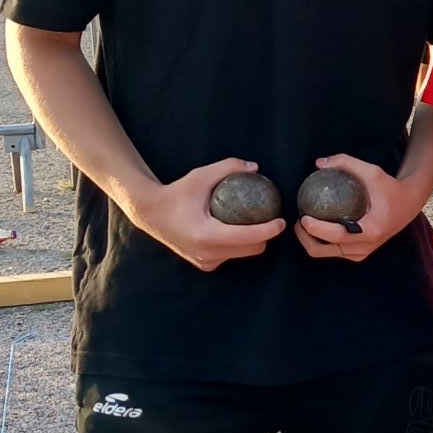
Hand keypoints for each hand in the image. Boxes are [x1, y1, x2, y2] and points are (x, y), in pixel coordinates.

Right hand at [129, 158, 284, 272]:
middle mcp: (207, 253)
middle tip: (270, 218)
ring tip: (256, 222)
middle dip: (265, 237)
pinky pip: (231, 255)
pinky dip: (238, 245)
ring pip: (243, 254)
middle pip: (251, 249)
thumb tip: (255, 167)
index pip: (248, 237)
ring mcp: (205, 262)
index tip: (281, 221)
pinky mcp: (204, 264)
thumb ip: (228, 167)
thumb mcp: (201, 175)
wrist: (151, 214)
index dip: (268, 231)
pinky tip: (236, 229)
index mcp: (206, 235)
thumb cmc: (176, 193)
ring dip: (253, 241)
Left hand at [296, 152, 426, 263]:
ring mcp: (362, 253)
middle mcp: (366, 247)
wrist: (408, 204)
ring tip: (303, 223)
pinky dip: (320, 242)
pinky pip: (333, 252)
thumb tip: (318, 164)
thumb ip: (346, 163)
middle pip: (325, 251)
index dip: (316, 229)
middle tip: (298, 220)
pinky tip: (314, 226)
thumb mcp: (372, 172)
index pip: (338, 236)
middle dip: (305, 239)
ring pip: (326, 254)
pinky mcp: (358, 254)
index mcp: (371, 231)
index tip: (303, 217)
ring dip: (310, 241)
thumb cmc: (390, 188)